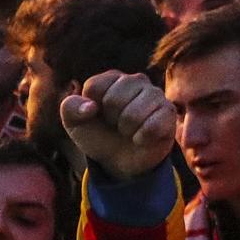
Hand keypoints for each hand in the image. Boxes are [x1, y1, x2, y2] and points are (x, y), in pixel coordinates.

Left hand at [61, 71, 175, 180]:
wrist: (121, 160)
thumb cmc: (99, 135)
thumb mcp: (75, 124)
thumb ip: (70, 108)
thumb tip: (91, 107)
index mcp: (112, 78)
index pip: (95, 86)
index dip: (91, 108)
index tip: (97, 116)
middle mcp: (136, 81)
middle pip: (114, 99)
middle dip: (110, 120)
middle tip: (116, 125)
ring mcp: (155, 95)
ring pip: (134, 113)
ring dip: (126, 130)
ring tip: (129, 131)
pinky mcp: (168, 112)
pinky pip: (152, 125)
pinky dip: (141, 137)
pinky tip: (141, 137)